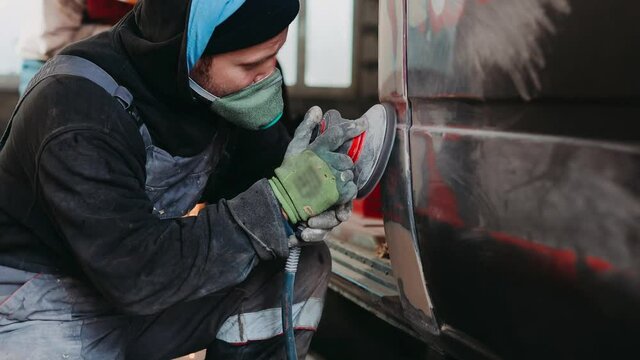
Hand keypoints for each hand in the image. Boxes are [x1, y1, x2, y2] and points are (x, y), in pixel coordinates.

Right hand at [269, 107, 365, 223]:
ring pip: (349, 173)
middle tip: (331, 169)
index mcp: (316, 150)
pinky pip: (351, 188)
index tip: (364, 124)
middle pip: (347, 159)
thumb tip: (317, 108)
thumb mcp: (295, 147)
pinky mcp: (335, 194)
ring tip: (330, 180)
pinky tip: (335, 190)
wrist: (285, 199)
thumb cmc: (289, 171)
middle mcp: (324, 163)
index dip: (353, 127)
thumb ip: (306, 127)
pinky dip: (346, 189)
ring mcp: (330, 178)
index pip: (338, 134)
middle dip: (342, 164)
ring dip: (343, 176)